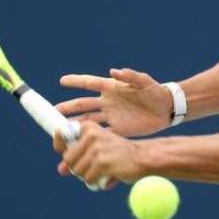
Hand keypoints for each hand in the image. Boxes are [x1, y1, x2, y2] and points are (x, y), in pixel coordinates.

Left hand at [52, 121, 144, 185]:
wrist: (142, 157)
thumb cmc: (119, 153)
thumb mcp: (98, 147)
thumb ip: (79, 156)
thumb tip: (60, 170)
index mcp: (88, 127)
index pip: (62, 134)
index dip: (59, 146)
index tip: (65, 154)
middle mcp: (91, 135)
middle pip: (67, 158)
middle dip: (77, 167)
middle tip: (92, 168)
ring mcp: (96, 149)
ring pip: (77, 171)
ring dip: (87, 176)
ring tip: (102, 171)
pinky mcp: (102, 162)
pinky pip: (88, 179)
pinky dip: (96, 182)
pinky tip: (108, 177)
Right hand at [56, 68, 172, 136]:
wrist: (166, 109)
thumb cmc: (155, 91)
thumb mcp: (144, 82)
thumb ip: (131, 76)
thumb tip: (115, 71)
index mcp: (112, 88)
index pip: (90, 83)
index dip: (76, 82)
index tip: (62, 81)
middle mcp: (107, 102)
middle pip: (83, 105)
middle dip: (68, 109)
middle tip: (53, 114)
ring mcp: (111, 116)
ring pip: (88, 122)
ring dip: (75, 128)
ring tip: (62, 133)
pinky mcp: (118, 129)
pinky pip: (101, 135)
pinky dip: (91, 141)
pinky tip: (81, 147)